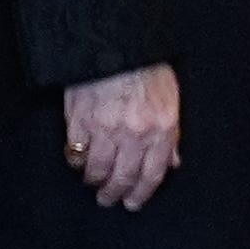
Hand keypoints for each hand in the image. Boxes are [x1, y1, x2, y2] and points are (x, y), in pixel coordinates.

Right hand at [63, 62, 180, 211]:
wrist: (116, 46)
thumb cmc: (146, 71)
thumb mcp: (171, 101)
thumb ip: (172, 134)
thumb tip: (173, 162)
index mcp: (161, 130)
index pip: (152, 174)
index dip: (141, 193)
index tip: (133, 203)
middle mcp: (134, 134)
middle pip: (123, 177)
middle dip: (116, 193)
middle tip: (110, 200)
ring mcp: (105, 130)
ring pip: (98, 170)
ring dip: (96, 182)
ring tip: (95, 186)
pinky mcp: (80, 122)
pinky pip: (76, 153)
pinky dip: (78, 163)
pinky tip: (80, 164)